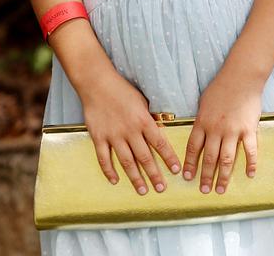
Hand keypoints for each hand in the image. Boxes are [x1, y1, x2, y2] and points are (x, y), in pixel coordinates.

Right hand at [81, 69, 180, 194]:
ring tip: (142, 191)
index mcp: (142, 120)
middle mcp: (129, 130)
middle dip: (154, 174)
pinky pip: (104, 158)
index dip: (168, 158)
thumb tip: (160, 131)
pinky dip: (109, 171)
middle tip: (161, 189)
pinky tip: (115, 180)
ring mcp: (113, 135)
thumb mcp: (141, 100)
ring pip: (126, 161)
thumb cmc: (121, 89)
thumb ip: (149, 117)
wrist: (97, 83)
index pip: (159, 142)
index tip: (176, 171)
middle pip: (144, 157)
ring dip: (135, 178)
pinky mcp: (99, 137)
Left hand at [183, 69, 262, 193]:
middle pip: (210, 158)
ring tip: (220, 189)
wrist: (241, 77)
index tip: (187, 177)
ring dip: (223, 176)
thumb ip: (201, 120)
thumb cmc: (221, 87)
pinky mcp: (248, 130)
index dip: (190, 164)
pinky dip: (250, 164)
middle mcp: (216, 129)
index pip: (193, 148)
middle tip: (204, 190)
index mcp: (203, 122)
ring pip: (227, 159)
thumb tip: (198, 134)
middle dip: (206, 176)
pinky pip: (250, 151)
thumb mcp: (204, 102)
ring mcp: (233, 131)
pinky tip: (249, 174)